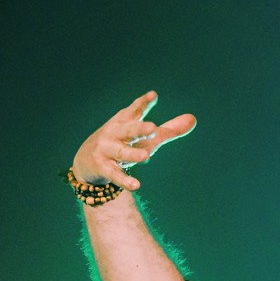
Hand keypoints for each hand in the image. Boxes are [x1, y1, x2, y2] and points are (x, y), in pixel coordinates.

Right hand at [72, 91, 196, 189]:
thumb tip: (193, 119)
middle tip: (153, 128)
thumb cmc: (123, 143)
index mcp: (125, 122)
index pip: (135, 110)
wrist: (86, 161)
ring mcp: (107, 150)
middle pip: (129, 130)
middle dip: (139, 128)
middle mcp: (115, 133)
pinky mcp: (103, 168)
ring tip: (145, 156)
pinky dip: (125, 180)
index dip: (143, 103)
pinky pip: (115, 174)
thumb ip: (169, 129)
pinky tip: (136, 185)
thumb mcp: (144, 136)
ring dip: (133, 154)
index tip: (153, 95)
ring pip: (122, 152)